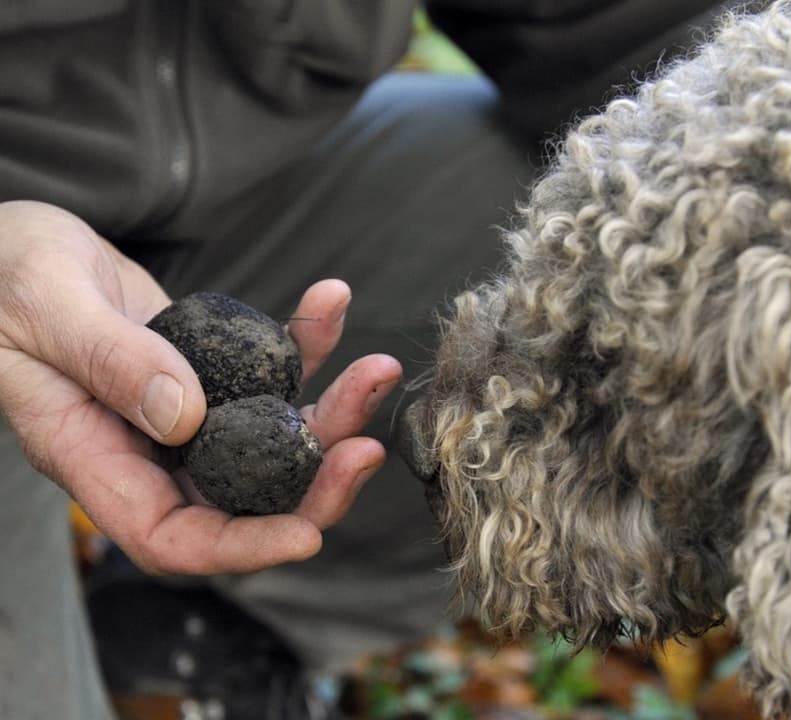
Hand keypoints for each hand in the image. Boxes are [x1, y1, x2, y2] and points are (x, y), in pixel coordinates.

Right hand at [0, 200, 400, 573]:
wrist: (14, 249)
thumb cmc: (3, 275)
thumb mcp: (44, 306)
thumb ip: (110, 360)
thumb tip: (185, 417)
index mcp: (93, 456)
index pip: (171, 536)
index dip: (241, 547)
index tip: (307, 535)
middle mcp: (147, 447)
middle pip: (244, 497)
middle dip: (315, 482)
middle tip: (368, 446)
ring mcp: (183, 411)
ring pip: (271, 437)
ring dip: (333, 409)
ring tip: (377, 368)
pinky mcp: (208, 370)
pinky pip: (268, 370)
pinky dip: (307, 343)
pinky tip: (330, 302)